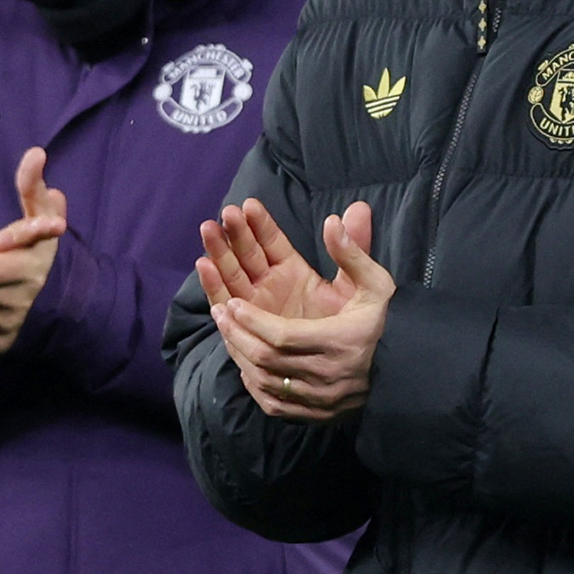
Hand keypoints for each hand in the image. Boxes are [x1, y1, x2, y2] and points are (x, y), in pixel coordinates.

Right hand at [197, 198, 371, 319]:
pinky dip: (215, 287)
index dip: (259, 224)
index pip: (271, 242)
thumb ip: (356, 248)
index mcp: (293, 271)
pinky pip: (227, 309)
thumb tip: (359, 208)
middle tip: (222, 216)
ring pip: (231, 278)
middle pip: (245, 256)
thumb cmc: (362, 324)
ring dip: (219, 255)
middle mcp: (270, 287)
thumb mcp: (366, 283)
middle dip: (232, 235)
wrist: (355, 369)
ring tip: (208, 231)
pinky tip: (206, 267)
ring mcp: (256, 309)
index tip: (248, 205)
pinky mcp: (246, 332)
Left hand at [210, 210, 394, 422]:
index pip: (283, 337)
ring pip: (266, 384)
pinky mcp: (317, 415)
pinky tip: (246, 364)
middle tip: (221, 311)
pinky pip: (274, 405)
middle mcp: (327, 377)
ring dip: (241, 357)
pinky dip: (255, 384)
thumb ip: (353, 253)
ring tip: (227, 330)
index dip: (253, 321)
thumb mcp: (377, 284)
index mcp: (340, 343)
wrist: (411, 370)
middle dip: (238, 334)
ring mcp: (320, 400)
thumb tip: (333, 220)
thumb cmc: (391, 322)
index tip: (233, 303)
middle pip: (267, 361)